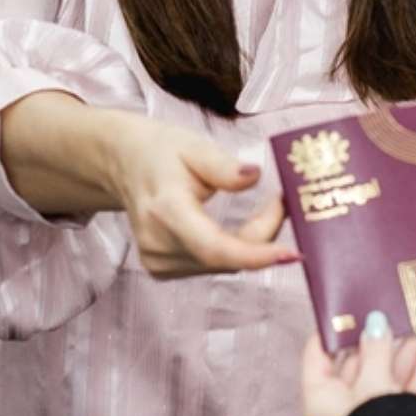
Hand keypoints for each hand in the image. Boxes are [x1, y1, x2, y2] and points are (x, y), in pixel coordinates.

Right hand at [100, 110, 297, 276]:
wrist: (124, 163)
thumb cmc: (160, 152)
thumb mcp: (194, 146)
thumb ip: (224, 166)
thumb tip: (254, 177)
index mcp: (166, 209)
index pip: (214, 247)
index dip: (255, 255)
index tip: (292, 252)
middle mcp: (158, 243)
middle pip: (226, 256)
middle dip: (265, 234)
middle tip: (284, 202)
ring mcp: (158, 261)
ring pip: (224, 264)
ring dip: (253, 242)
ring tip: (267, 209)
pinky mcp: (163, 269)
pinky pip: (214, 265)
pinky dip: (236, 249)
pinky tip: (242, 228)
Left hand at [301, 311, 415, 415]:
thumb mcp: (372, 380)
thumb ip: (375, 348)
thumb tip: (375, 322)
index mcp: (322, 398)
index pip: (319, 356)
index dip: (332, 330)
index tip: (347, 305)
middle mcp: (346, 406)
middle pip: (361, 362)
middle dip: (379, 335)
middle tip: (390, 307)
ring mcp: (376, 413)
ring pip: (390, 373)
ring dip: (406, 347)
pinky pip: (410, 388)